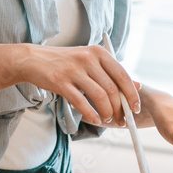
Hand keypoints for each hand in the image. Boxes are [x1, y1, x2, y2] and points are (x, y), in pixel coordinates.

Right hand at [18, 45, 140, 125]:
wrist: (34, 59)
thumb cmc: (66, 62)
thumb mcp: (91, 60)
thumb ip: (112, 72)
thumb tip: (137, 86)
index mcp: (99, 52)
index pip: (122, 75)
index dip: (131, 94)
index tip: (136, 108)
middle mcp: (88, 58)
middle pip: (112, 88)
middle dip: (120, 108)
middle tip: (122, 120)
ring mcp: (74, 69)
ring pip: (99, 96)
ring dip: (107, 112)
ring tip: (108, 120)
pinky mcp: (61, 81)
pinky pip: (81, 102)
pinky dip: (91, 114)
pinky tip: (95, 120)